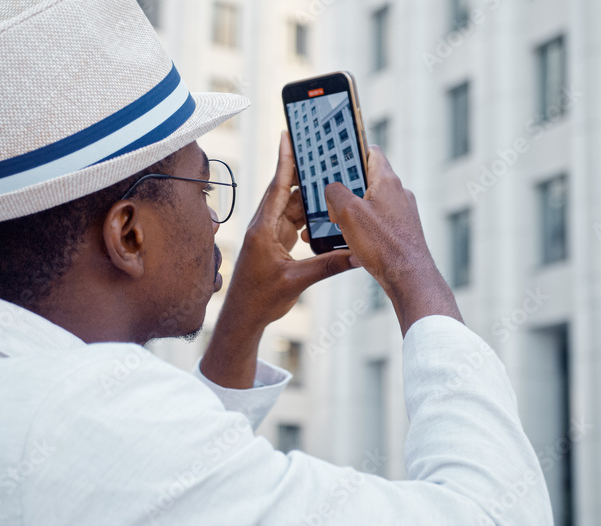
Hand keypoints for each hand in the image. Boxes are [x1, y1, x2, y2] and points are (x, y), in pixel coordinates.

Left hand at [201, 131, 357, 387]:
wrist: (243, 318)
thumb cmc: (260, 299)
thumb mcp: (296, 282)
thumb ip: (327, 266)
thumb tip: (357, 255)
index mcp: (263, 228)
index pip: (277, 186)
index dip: (284, 159)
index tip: (287, 133)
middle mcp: (265, 226)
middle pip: (289, 192)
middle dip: (306, 175)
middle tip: (324, 155)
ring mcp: (270, 234)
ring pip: (294, 208)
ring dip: (312, 199)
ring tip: (332, 182)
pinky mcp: (276, 244)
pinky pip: (295, 223)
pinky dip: (311, 219)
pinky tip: (327, 215)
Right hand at [324, 145, 461, 333]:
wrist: (409, 277)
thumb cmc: (382, 245)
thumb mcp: (348, 213)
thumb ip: (335, 193)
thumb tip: (332, 190)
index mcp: (387, 181)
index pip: (371, 152)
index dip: (353, 151)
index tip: (337, 156)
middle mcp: (399, 193)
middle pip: (368, 179)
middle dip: (347, 188)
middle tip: (329, 198)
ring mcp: (403, 213)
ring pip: (372, 202)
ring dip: (354, 210)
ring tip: (338, 222)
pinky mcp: (403, 231)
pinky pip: (379, 221)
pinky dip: (365, 225)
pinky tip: (353, 240)